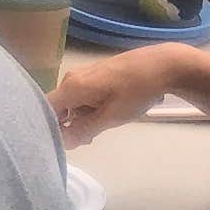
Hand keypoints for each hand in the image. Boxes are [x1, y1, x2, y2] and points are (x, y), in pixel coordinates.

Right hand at [54, 46, 179, 143]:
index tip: (63, 143)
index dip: (50, 128)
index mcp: (71, 87)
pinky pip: (83, 95)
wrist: (164, 65)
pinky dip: (90, 108)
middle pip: (59, 108)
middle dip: (69, 126)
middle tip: (88, 139)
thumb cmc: (136, 92)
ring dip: (81, 118)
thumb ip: (83, 130)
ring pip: (73, 102)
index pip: (45, 110)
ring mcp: (85, 74)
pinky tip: (107, 114)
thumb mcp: (109, 117)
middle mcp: (72, 78)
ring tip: (101, 127)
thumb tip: (63, 142)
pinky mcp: (97, 74)